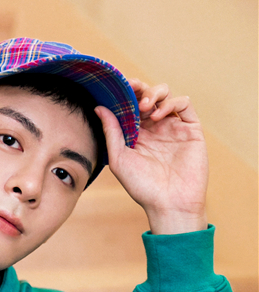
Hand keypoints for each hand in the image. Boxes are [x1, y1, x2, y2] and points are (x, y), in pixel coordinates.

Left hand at [95, 79, 208, 234]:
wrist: (169, 203)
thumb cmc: (142, 187)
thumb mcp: (120, 158)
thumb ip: (111, 132)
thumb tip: (99, 107)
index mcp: (137, 135)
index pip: (131, 106)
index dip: (126, 94)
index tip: (118, 88)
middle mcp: (155, 129)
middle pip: (148, 96)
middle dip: (140, 89)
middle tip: (133, 92)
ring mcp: (174, 127)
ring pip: (166, 96)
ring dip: (155, 93)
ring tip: (145, 106)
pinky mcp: (191, 129)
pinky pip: (185, 104)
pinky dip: (172, 102)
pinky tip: (160, 115)